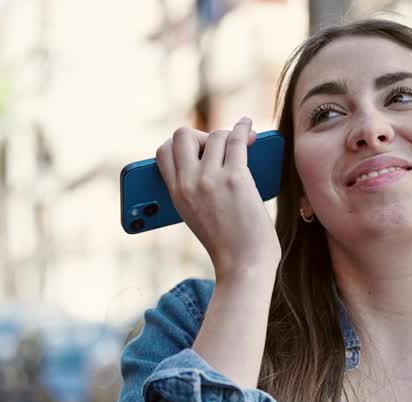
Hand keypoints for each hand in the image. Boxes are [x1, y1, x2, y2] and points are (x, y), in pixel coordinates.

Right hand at [155, 117, 279, 276]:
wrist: (244, 265)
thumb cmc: (228, 244)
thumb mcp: (197, 216)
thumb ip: (194, 190)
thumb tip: (210, 155)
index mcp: (175, 194)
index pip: (163, 152)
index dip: (180, 145)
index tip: (197, 148)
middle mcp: (188, 183)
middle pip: (183, 135)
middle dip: (201, 135)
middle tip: (217, 148)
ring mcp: (210, 179)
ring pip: (216, 135)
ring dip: (229, 136)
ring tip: (242, 142)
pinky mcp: (235, 178)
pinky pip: (237, 139)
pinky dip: (244, 128)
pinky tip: (248, 126)